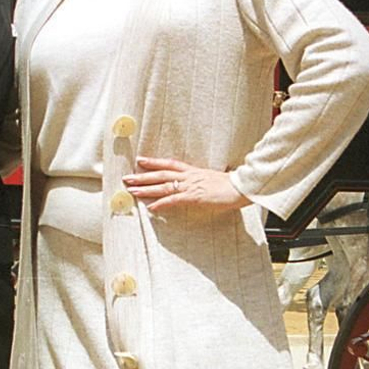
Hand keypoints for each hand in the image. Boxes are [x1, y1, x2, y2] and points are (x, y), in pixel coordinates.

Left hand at [124, 157, 246, 214]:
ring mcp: (191, 186)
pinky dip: (162, 203)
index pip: (169, 164)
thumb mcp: (212, 180)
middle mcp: (189, 176)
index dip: (154, 162)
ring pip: (164, 186)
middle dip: (143, 176)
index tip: (141, 160)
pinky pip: (174, 200)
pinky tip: (152, 207)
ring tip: (132, 190)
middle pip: (161, 174)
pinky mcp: (195, 197)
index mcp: (194, 171)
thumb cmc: (231, 185)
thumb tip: (195, 186)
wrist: (241, 187)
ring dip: (147, 189)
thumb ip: (201, 182)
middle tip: (127, 177)